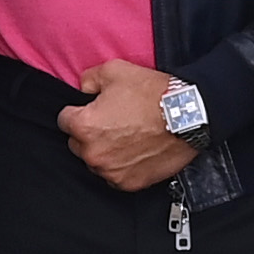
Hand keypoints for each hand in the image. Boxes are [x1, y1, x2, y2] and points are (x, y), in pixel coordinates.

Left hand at [58, 60, 199, 193]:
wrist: (189, 115)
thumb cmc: (154, 94)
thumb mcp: (115, 70)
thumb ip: (88, 79)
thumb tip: (82, 88)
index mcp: (84, 126)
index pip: (64, 120)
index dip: (78, 112)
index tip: (91, 110)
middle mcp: (94, 154)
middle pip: (78, 144)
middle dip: (89, 133)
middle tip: (113, 121)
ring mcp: (111, 171)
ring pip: (97, 161)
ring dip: (105, 151)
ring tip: (128, 136)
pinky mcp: (130, 183)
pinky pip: (116, 175)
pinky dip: (122, 165)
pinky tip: (136, 150)